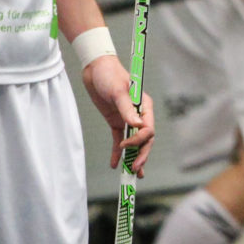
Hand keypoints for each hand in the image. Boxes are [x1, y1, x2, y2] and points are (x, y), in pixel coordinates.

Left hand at [82, 54, 154, 177]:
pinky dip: (118, 153)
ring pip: (134, 143)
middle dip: (141, 155)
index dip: (138, 140)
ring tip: (131, 174)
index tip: (124, 145)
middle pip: (145, 140)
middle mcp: (139, 114)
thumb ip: (127, 109)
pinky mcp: (116, 121)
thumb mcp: (118, 92)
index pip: (148, 129)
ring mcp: (128, 119)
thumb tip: (138, 126)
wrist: (95, 69)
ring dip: (133, 157)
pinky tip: (115, 164)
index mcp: (145, 106)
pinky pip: (119, 140)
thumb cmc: (110, 76)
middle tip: (135, 170)